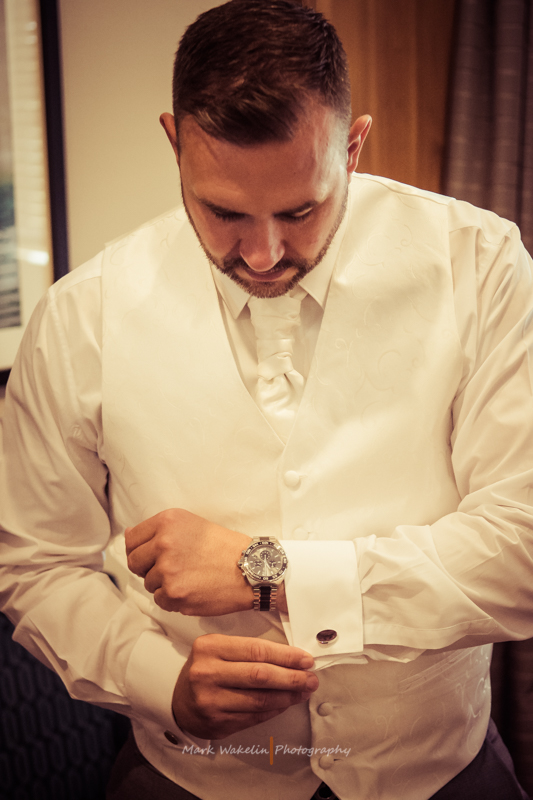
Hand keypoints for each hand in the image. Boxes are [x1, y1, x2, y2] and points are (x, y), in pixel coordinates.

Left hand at [125, 508, 285, 614]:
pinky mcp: (174, 594)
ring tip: (190, 577)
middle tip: (171, 569)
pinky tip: (192, 589)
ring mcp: (167, 570)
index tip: (151, 555)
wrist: (250, 569)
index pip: (131, 539)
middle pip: (134, 563)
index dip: (140, 550)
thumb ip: (159, 530)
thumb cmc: (223, 547)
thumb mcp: (191, 524)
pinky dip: (173, 599)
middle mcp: (164, 543)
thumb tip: (129, 538)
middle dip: (148, 568)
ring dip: (164, 584)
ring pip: (149, 584)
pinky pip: (160, 600)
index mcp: (167, 522)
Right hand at [173, 634, 317, 738]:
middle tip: (311, 678)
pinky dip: (274, 710)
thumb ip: (249, 651)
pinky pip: (254, 716)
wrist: (179, 701)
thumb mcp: (220, 650)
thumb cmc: (207, 670)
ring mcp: (211, 700)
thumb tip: (291, 659)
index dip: (286, 656)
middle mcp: (207, 673)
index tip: (306, 660)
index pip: (256, 650)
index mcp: (210, 647)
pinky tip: (286, 703)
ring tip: (303, 691)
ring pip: (260, 699)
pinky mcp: (217, 723)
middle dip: (292, 677)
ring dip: (288, 696)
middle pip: (260, 675)